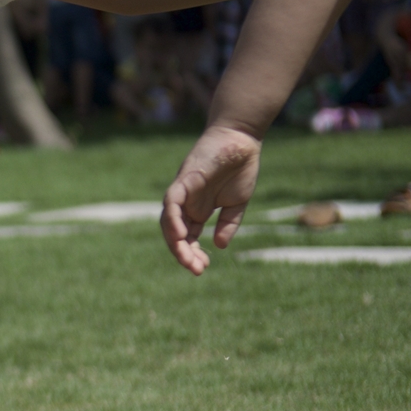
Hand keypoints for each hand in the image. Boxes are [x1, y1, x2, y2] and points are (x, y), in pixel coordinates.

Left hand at [161, 126, 262, 275]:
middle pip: (176, 235)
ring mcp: (182, 193)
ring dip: (176, 242)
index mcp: (197, 212)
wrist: (241, 140)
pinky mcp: (183, 181)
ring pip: (169, 222)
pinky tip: (181, 234)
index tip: (202, 268)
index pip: (188, 239)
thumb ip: (229, 224)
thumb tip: (220, 245)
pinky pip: (171, 202)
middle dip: (183, 254)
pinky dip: (173, 218)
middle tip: (196, 270)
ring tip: (185, 258)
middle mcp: (185, 205)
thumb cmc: (239, 169)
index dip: (192, 254)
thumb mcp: (237, 203)